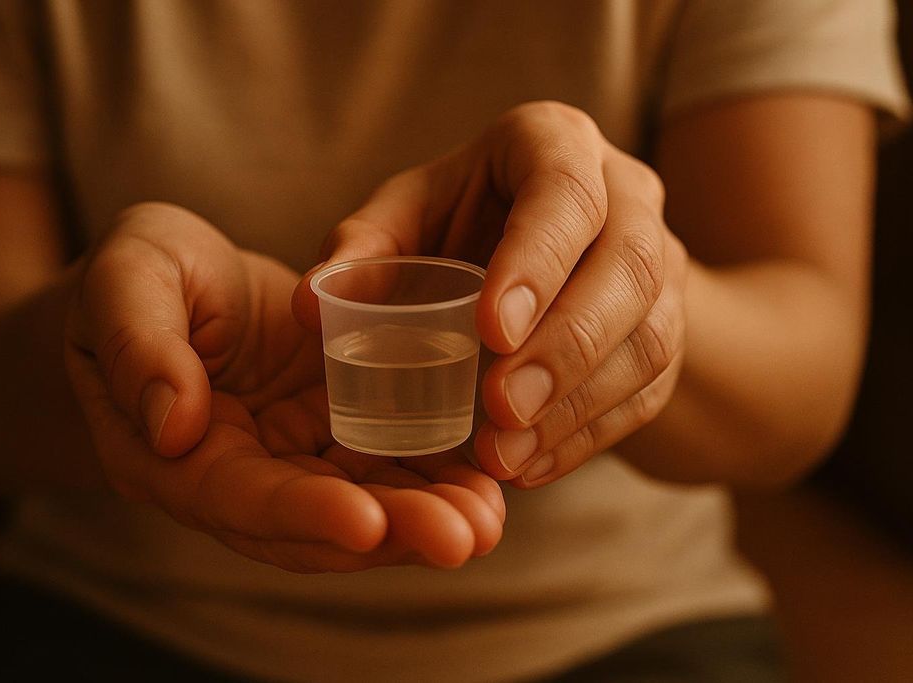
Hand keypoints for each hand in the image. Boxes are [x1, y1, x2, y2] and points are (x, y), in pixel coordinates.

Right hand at [65, 203, 502, 571]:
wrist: (179, 276)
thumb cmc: (140, 272)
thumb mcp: (127, 282)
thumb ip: (139, 345)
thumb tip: (174, 427)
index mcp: (172, 456)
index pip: (240, 499)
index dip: (303, 513)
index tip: (366, 520)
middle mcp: (238, 474)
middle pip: (313, 523)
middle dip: (390, 532)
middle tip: (464, 536)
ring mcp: (289, 455)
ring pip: (359, 501)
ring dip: (425, 516)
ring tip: (490, 520)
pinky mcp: (330, 428)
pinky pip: (384, 459)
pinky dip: (432, 475)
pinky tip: (485, 478)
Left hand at [294, 101, 687, 487]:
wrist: (540, 246)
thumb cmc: (457, 221)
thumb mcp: (405, 215)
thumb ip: (362, 251)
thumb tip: (310, 305)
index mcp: (555, 143)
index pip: (565, 192)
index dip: (537, 261)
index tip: (491, 331)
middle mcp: (626, 193)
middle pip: (628, 267)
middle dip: (566, 347)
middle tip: (501, 410)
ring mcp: (661, 263)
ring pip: (651, 336)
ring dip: (579, 405)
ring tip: (507, 456)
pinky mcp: (667, 327)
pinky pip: (651, 389)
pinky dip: (590, 435)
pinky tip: (533, 466)